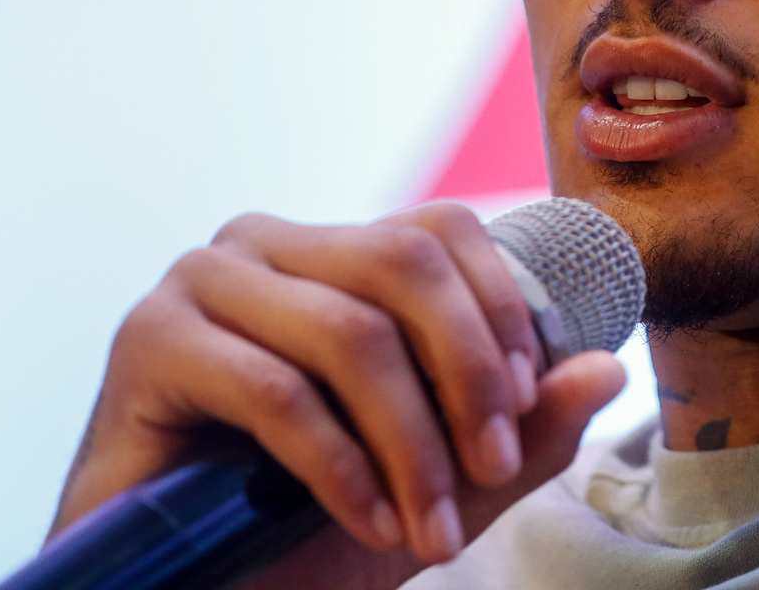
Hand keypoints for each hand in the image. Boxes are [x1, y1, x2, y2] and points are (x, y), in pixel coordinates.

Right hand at [47, 202, 627, 575]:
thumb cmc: (303, 524)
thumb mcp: (439, 478)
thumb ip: (523, 428)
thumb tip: (608, 369)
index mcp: (331, 251)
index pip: (442, 228)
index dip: (502, 310)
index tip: (530, 407)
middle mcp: (265, 243)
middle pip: (405, 262)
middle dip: (471, 374)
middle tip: (495, 470)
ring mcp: (200, 282)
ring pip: (350, 331)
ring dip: (412, 441)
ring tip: (435, 529)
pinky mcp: (149, 342)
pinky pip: (275, 389)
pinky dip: (343, 466)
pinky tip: (370, 522)